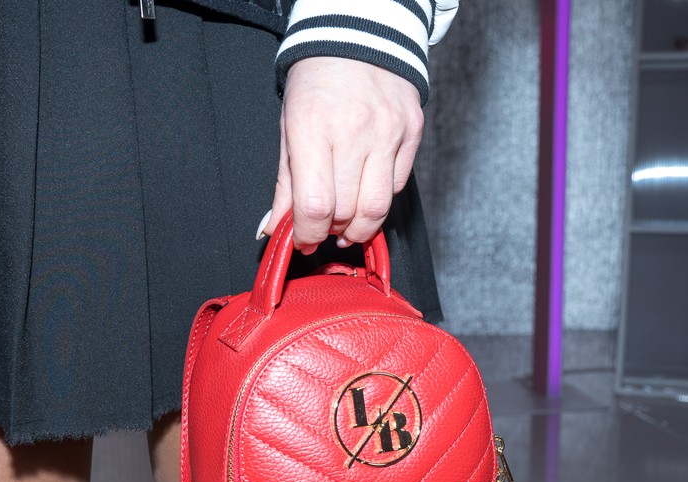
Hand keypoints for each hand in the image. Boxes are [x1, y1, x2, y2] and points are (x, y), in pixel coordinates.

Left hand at [264, 57, 423, 253]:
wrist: (357, 37)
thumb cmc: (317, 83)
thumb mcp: (289, 128)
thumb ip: (285, 184)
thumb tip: (274, 229)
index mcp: (313, 127)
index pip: (315, 205)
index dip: (307, 233)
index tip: (303, 239)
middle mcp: (354, 131)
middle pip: (347, 212)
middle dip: (331, 230)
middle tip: (323, 225)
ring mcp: (388, 132)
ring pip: (378, 207)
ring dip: (359, 226)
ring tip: (346, 222)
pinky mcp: (412, 132)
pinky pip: (398, 186)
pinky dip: (379, 198)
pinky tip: (365, 188)